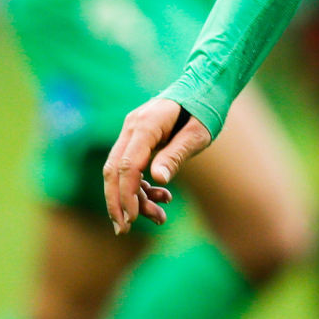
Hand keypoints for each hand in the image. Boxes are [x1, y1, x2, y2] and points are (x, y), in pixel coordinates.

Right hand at [103, 97, 211, 234]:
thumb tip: (158, 179)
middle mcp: (132, 127)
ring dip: (134, 197)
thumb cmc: (204, 110)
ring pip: (121, 172)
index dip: (126, 194)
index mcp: (146, 124)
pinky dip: (142, 185)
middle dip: (118, 202)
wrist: (204, 88)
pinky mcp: (137, 140)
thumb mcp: (197, 134)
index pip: (127, 165)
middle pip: (114, 170)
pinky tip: (162, 196)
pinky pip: (131, 167)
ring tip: (159, 217)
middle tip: (124, 230)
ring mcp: (132, 133)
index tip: (132, 219)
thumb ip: (176, 155)